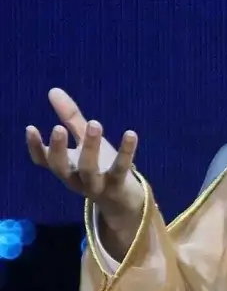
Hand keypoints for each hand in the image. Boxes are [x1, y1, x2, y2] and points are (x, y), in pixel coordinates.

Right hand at [25, 88, 143, 218]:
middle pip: (61, 167)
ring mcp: (96, 185)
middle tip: (59, 127)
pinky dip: (126, 152)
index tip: (31, 128)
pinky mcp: (118, 185)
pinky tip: (130, 133)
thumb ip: (70, 118)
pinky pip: (121, 168)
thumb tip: (53, 90)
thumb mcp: (84, 142)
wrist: (123, 200)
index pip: (43, 160)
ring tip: (94, 123)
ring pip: (89, 169)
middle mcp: (76, 179)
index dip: (34, 146)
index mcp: (65, 167)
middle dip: (58, 148)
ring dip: (90, 147)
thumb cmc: (100, 166)